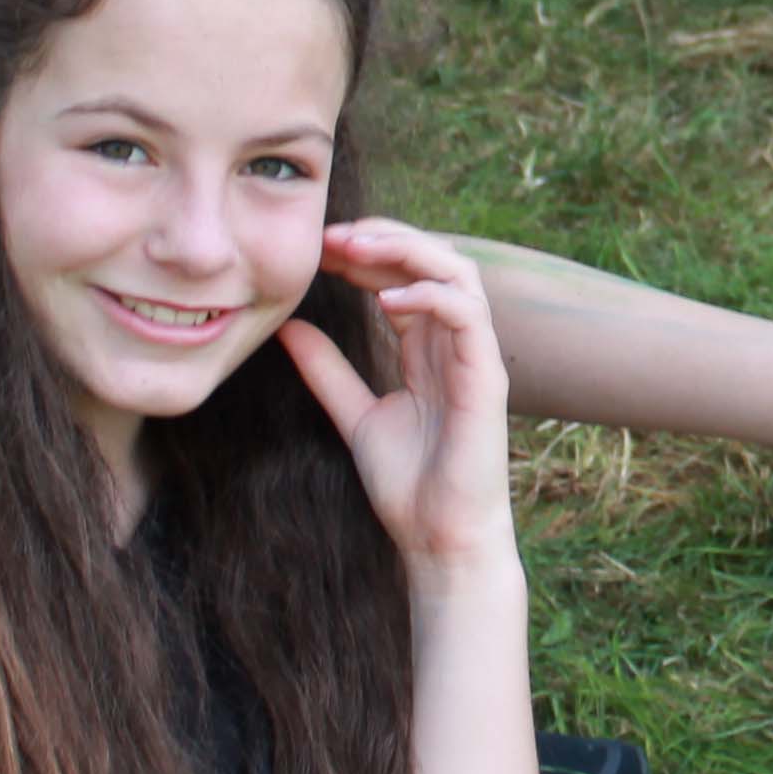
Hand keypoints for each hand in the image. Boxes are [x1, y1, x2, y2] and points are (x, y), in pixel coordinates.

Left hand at [287, 220, 516, 574]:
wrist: (438, 537)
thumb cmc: (408, 484)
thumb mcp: (353, 415)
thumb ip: (327, 371)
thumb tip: (287, 329)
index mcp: (427, 349)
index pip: (403, 277)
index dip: (365, 254)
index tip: (318, 249)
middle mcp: (454, 343)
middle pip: (434, 259)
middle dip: (384, 237)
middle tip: (332, 236)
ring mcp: (474, 356)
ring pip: (458, 272)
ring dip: (408, 250)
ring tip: (358, 249)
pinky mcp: (485, 376)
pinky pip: (467, 314)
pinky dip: (430, 294)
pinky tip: (387, 298)